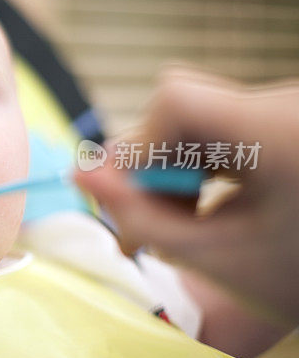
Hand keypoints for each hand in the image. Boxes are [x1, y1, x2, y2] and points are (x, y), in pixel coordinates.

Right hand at [76, 69, 298, 323]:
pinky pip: (221, 126)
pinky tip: (203, 208)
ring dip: (173, 171)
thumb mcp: (221, 259)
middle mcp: (287, 103)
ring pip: (196, 119)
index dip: (138, 146)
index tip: (131, 201)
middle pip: (182, 109)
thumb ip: (143, 221)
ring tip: (179, 227)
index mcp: (280, 131)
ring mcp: (288, 109)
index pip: (176, 98)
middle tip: (141, 231)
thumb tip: (78, 176)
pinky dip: (199, 167)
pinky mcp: (285, 120)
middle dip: (151, 169)